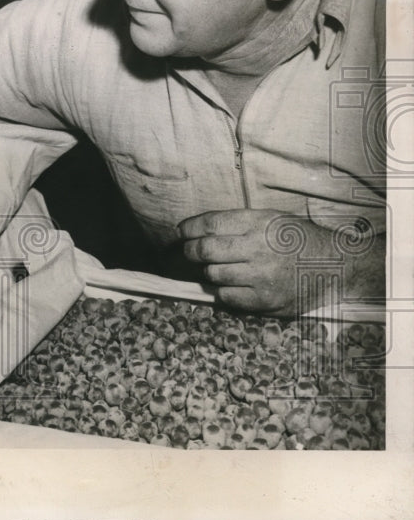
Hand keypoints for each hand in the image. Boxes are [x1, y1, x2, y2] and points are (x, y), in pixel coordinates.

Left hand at [178, 209, 336, 316]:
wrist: (338, 266)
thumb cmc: (300, 240)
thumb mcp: (273, 219)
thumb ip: (239, 223)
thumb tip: (199, 230)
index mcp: (259, 223)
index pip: (210, 224)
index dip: (189, 228)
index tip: (181, 231)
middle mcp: (257, 248)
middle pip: (205, 250)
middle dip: (190, 251)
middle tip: (189, 252)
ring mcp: (261, 276)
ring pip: (213, 274)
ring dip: (208, 271)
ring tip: (216, 268)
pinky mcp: (265, 300)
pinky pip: (227, 297)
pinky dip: (222, 291)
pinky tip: (231, 285)